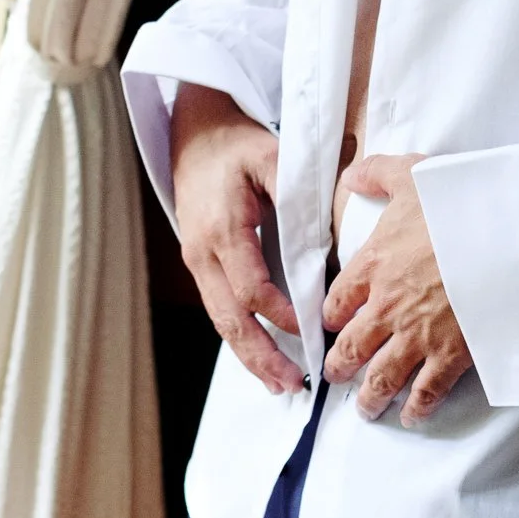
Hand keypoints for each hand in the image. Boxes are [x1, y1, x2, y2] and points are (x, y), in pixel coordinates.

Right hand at [170, 84, 305, 394]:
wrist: (194, 133)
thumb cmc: (236, 145)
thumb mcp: (273, 158)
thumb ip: (298, 199)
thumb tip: (324, 245)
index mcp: (222, 229)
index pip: (252, 288)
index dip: (282, 315)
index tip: (314, 330)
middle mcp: (202, 253)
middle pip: (230, 318)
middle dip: (261, 356)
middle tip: (293, 384)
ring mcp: (196, 260)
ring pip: (221, 320)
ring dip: (249, 355)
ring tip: (280, 383)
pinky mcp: (199, 263)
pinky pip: (219, 308)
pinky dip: (240, 336)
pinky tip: (261, 356)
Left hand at [322, 154, 472, 424]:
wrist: (511, 234)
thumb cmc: (461, 203)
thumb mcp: (411, 174)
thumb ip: (375, 173)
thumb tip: (350, 176)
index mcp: (373, 265)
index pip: (337, 302)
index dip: (330, 318)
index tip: (330, 326)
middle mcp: (388, 307)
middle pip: (351, 347)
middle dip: (339, 366)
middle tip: (335, 376)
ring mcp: (419, 335)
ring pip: (382, 377)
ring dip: (369, 396)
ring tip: (365, 409)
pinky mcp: (453, 355)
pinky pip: (428, 391)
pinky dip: (417, 408)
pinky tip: (411, 417)